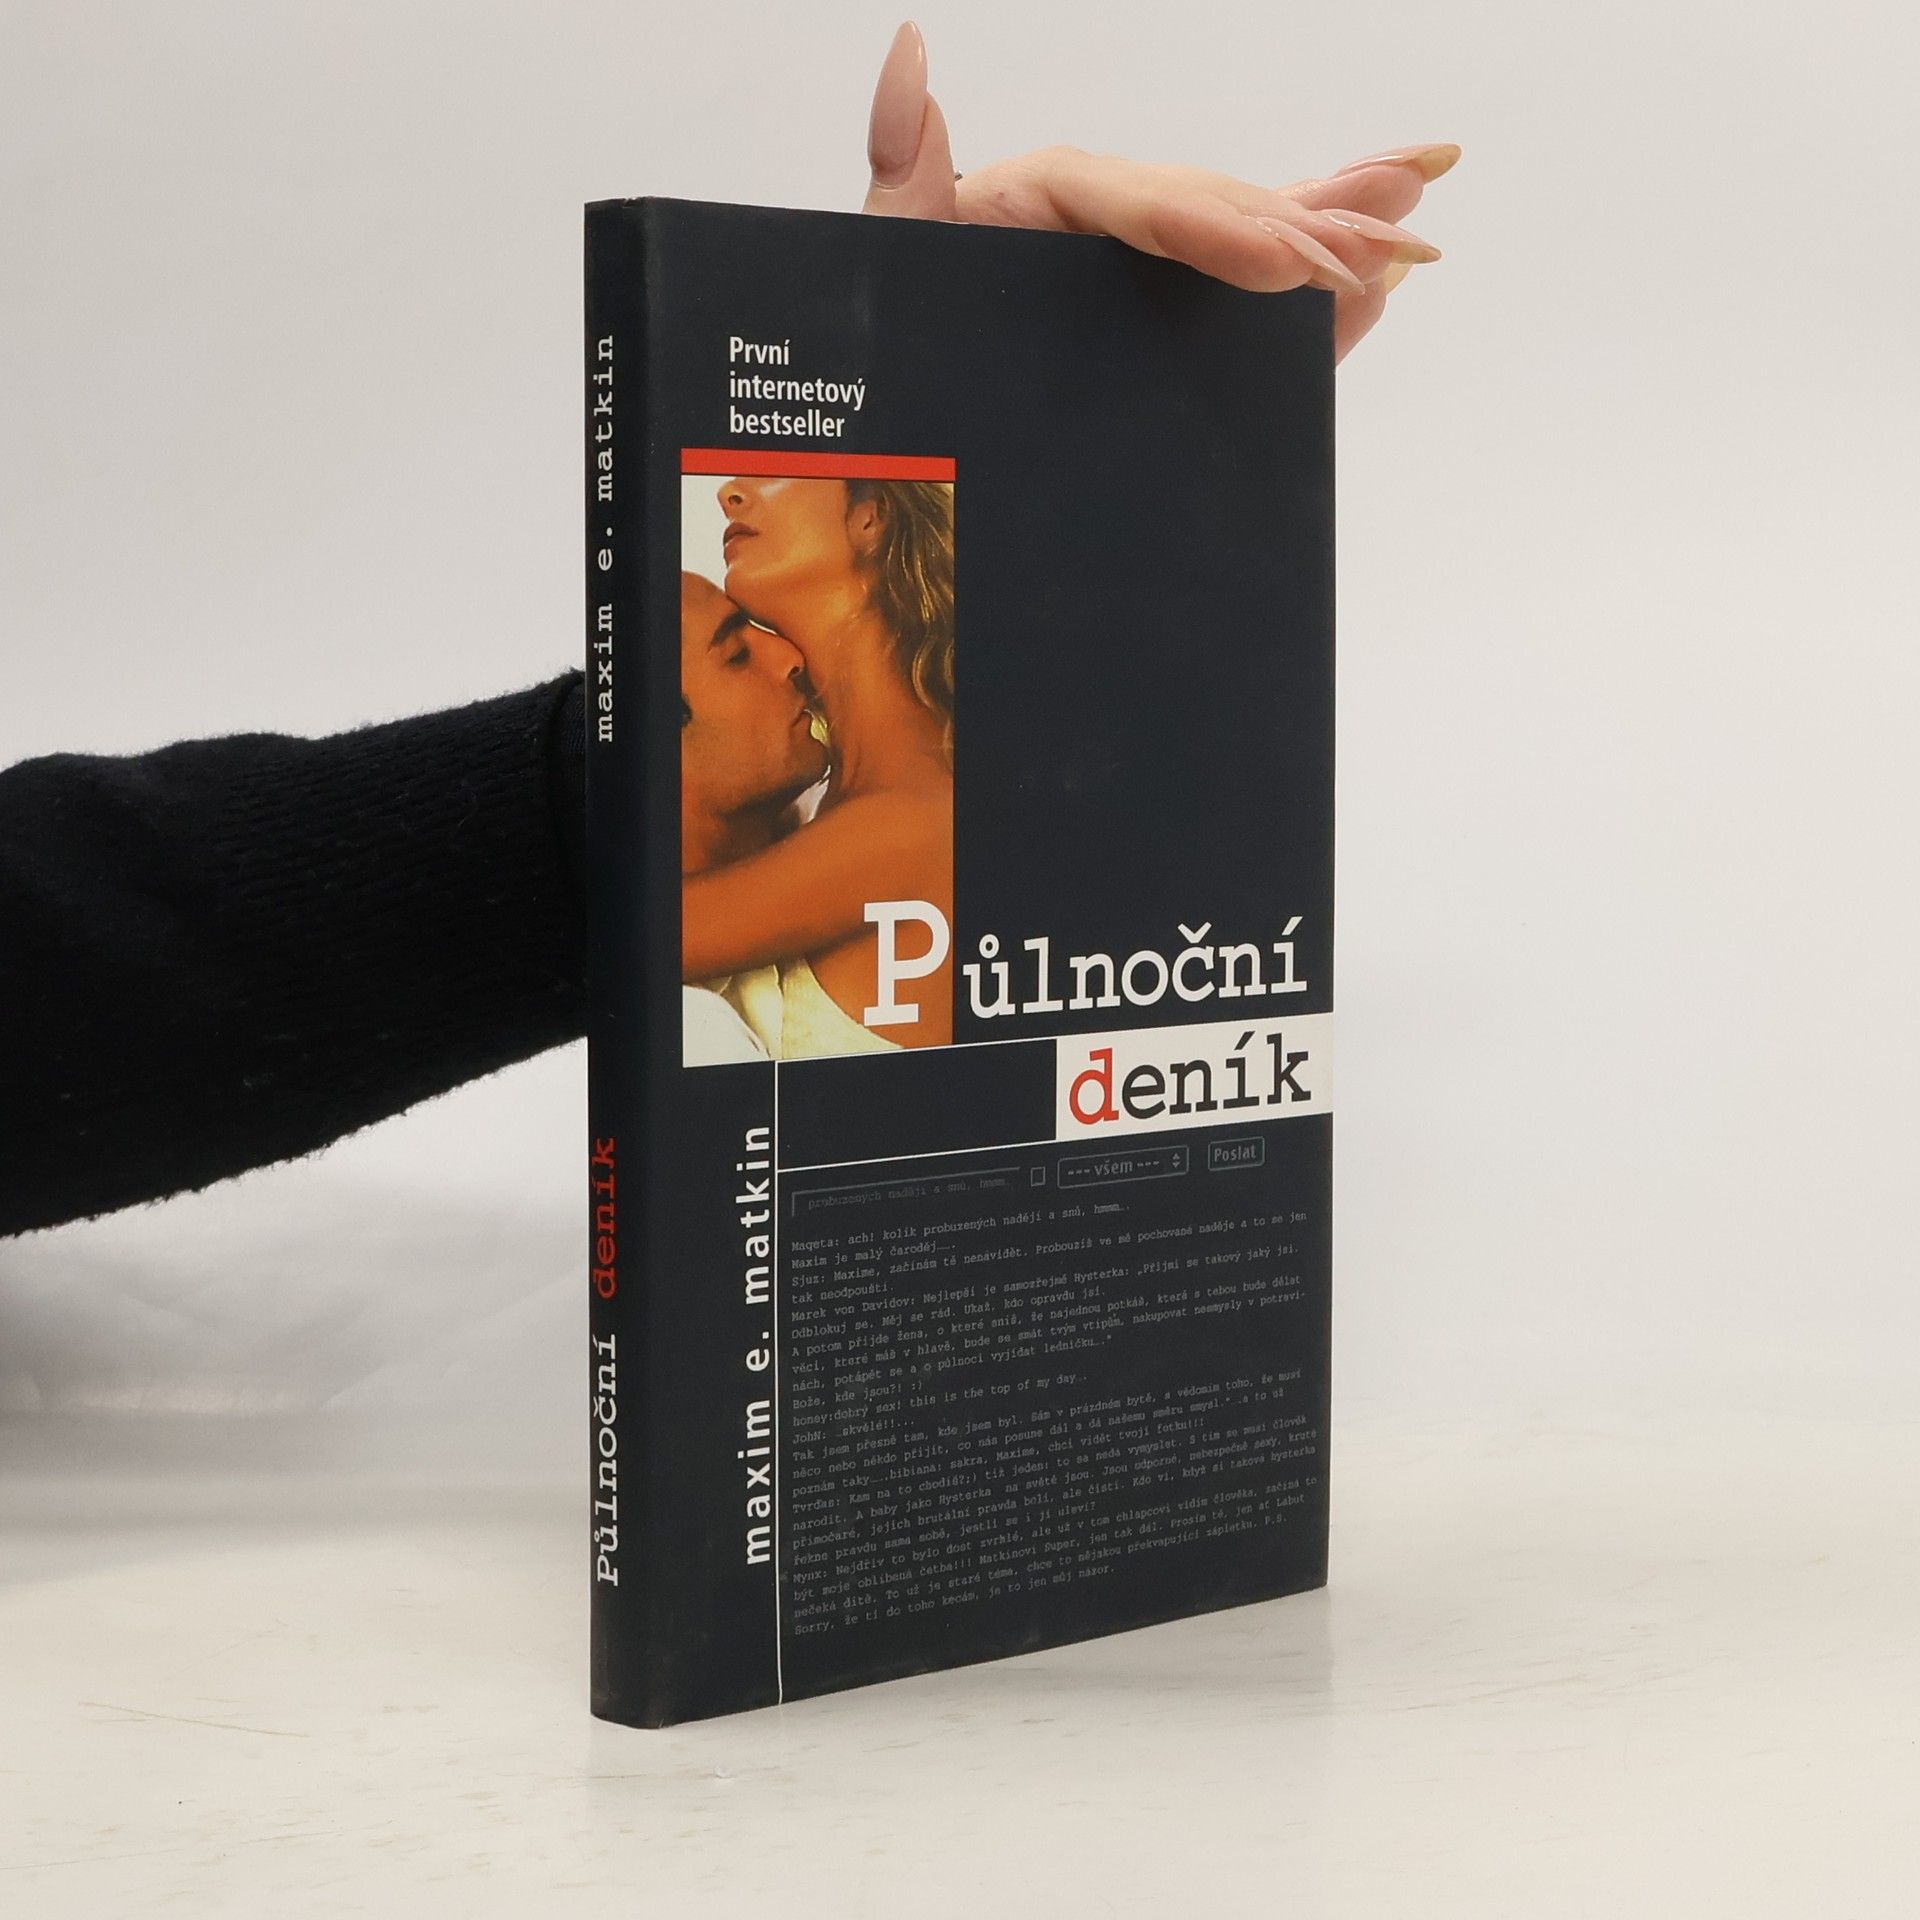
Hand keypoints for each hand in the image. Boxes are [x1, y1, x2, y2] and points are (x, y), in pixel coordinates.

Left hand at [861, 21, 1456, 363]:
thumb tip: (911, 54)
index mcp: (1037, 204)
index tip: (1278, 258)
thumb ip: (900, 167)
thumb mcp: (884, 256)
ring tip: (1416, 204)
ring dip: (1337, 225)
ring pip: (1247, 240)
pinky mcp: (1160, 322)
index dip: (1217, 225)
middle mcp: (1098, 229)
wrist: (894, 447)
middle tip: (1378, 257)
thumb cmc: (887, 348)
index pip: (1142, 204)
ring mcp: (1136, 276)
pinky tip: (1379, 276)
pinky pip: (1246, 302)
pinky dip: (1314, 290)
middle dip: (1301, 231)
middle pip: (1215, 215)